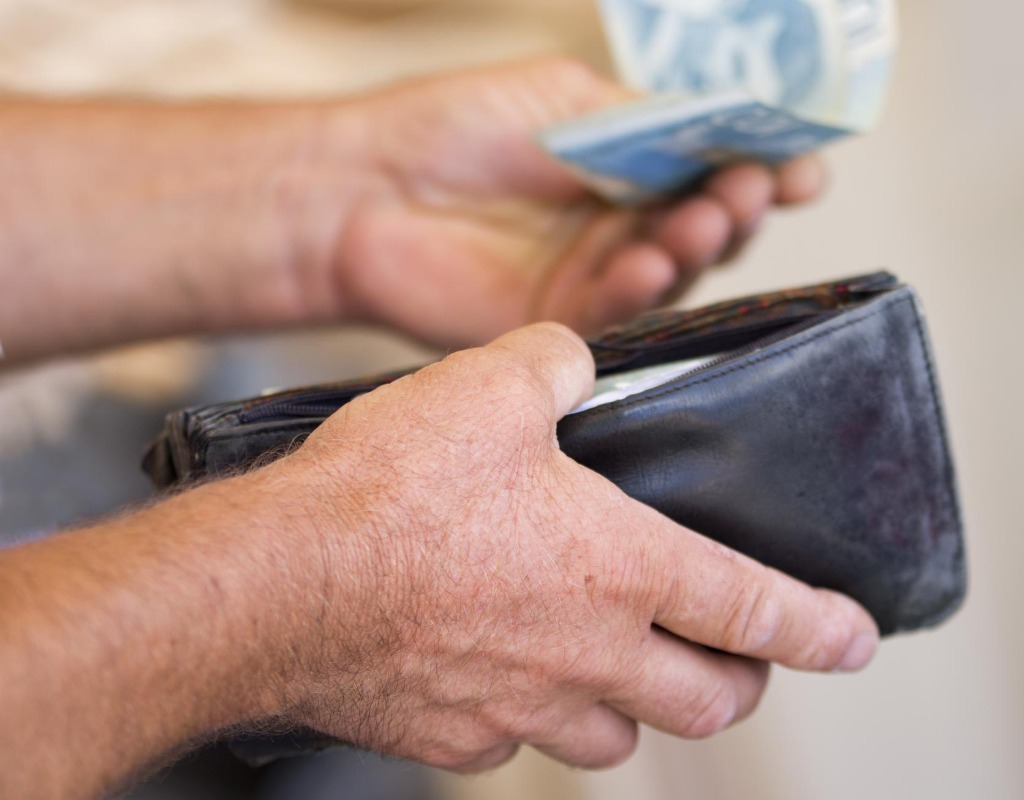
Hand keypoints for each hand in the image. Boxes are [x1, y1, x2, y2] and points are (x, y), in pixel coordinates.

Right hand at [261, 322, 876, 770]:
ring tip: (620, 671)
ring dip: (636, 710)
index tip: (853, 640)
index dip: (815, 626)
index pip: (752, 608)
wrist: (279, 581)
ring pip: (616, 740)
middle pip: (705, 703)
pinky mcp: (454, 736)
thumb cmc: (388, 491)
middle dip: (736, 685)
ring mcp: (521, 706)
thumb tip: (570, 358)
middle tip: (733, 663)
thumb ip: (554, 365)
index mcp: (618, 568)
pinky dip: (533, 715)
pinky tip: (504, 673)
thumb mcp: (488, 389)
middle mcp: (585, 652)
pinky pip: (517, 742)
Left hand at [307, 58, 826, 346]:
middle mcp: (617, 226)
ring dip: (694, 249)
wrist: (367, 189)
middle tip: (747, 191)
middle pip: (704, 228)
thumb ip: (647, 120)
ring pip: (670, 274)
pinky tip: (645, 266)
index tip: (801, 166)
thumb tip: (729, 126)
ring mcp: (590, 278)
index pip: (711, 171)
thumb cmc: (454, 128)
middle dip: (735, 209)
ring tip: (700, 222)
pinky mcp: (557, 325)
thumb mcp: (566, 99)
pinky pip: (614, 314)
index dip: (761, 168)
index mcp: (626, 166)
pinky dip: (637, 291)